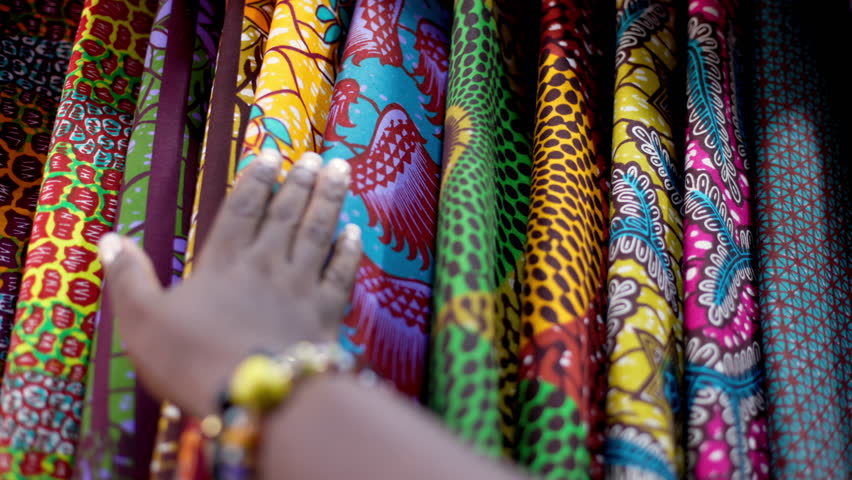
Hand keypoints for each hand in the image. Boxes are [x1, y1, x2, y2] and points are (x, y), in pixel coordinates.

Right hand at [98, 150, 361, 416]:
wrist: (255, 397)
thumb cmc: (192, 359)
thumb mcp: (142, 321)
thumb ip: (128, 278)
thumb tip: (109, 239)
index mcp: (224, 262)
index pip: (243, 208)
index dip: (257, 179)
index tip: (272, 155)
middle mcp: (267, 265)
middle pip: (287, 214)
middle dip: (302, 182)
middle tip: (317, 157)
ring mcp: (301, 287)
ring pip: (319, 232)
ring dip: (330, 200)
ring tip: (341, 172)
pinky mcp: (327, 313)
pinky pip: (342, 273)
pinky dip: (349, 251)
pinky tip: (355, 232)